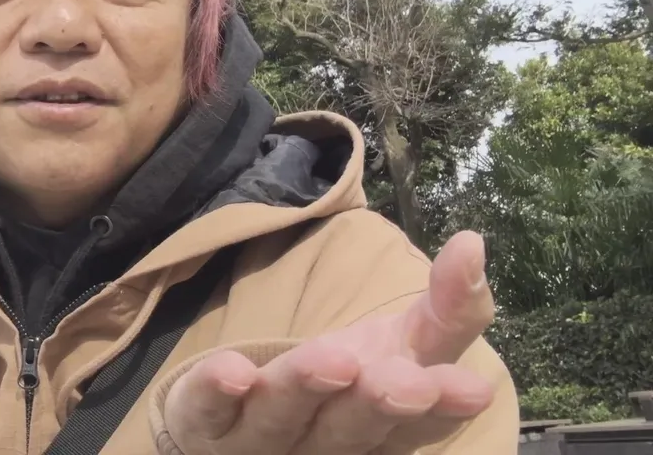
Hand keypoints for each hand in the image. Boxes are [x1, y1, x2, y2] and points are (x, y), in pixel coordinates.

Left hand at [164, 231, 496, 454]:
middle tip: (403, 384)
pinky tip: (231, 370)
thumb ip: (446, 309)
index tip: (473, 388)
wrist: (234, 423)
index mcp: (379, 424)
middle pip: (350, 427)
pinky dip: (218, 390)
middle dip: (378, 405)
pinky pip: (207, 409)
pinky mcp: (204, 423)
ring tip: (332, 359)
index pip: (417, 418)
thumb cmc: (336, 383)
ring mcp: (261, 437)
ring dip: (305, 389)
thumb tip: (474, 244)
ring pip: (281, 416)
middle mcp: (325, 442)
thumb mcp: (397, 344)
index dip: (441, 404)